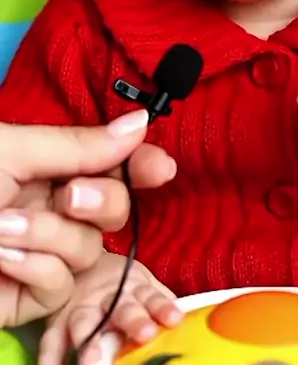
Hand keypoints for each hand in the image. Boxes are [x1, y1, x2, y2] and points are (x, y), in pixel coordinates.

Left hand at [0, 110, 176, 327]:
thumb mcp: (11, 152)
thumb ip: (80, 145)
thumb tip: (141, 123)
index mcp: (45, 164)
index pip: (108, 161)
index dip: (140, 164)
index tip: (160, 169)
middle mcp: (49, 205)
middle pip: (114, 207)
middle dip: (102, 200)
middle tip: (70, 194)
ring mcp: (40, 251)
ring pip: (90, 248)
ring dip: (50, 234)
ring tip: (2, 228)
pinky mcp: (27, 296)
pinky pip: (61, 284)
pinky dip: (34, 267)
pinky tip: (0, 256)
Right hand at [40, 252, 181, 364]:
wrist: (82, 264)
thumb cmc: (123, 286)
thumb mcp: (144, 287)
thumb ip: (160, 303)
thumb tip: (192, 323)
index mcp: (134, 286)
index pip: (151, 296)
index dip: (162, 306)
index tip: (175, 318)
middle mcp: (108, 296)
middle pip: (120, 307)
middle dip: (132, 320)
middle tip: (144, 334)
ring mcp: (80, 307)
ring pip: (84, 322)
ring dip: (88, 340)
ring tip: (91, 361)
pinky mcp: (56, 321)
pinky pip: (51, 340)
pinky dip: (51, 356)